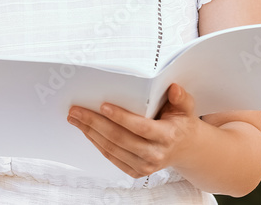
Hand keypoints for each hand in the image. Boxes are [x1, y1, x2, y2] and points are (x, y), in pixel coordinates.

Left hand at [66, 82, 199, 178]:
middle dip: (95, 123)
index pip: (141, 128)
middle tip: (76, 110)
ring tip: (75, 118)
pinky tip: (87, 130)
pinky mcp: (135, 171)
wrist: (184, 149)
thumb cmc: (180, 123)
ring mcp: (145, 166)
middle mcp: (156, 154)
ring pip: (112, 149)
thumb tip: (174, 88)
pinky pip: (111, 157)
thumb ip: (181, 98)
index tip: (103, 106)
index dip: (121, 117)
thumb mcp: (185, 109)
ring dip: (90, 133)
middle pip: (120, 139)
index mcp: (167, 136)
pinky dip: (96, 143)